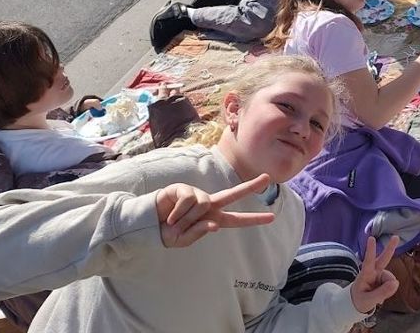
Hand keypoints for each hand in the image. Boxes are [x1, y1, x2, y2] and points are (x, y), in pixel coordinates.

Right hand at [155, 173, 274, 247]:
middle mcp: (207, 205)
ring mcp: (196, 195)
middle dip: (250, 187)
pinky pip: (188, 200)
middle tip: (268, 178)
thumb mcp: (183, 240)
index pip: (235, 219)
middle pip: (232, 194)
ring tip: (173, 224)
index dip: (253, 219)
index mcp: (212, 218)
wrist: (146, 225)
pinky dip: (177, 213)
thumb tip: (215, 224)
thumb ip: (199, 233)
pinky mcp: (184, 188)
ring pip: (202, 204)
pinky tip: (168, 216)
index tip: (272, 217)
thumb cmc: (167, 233)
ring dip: (186, 219)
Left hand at [350, 235, 400, 313]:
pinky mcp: (384, 278)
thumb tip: (396, 282)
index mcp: (365, 274)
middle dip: (390, 248)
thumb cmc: (359, 300)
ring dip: (388, 288)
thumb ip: (381, 293)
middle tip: (396, 237)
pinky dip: (389, 290)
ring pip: (390, 279)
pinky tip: (382, 295)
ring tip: (379, 297)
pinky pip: (392, 284)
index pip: (367, 262)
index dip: (370, 251)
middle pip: (383, 259)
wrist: (357, 303)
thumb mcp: (368, 301)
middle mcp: (373, 271)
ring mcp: (379, 274)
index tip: (371, 238)